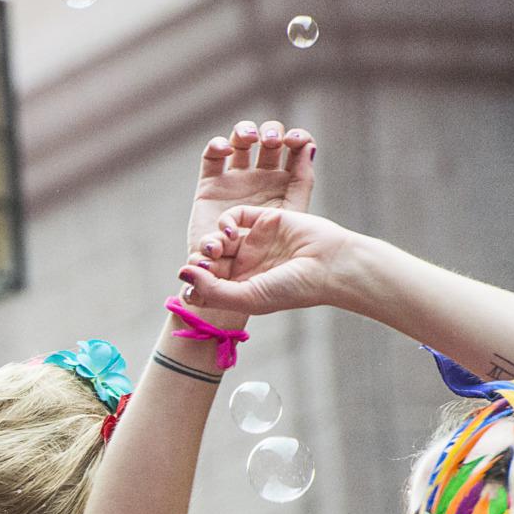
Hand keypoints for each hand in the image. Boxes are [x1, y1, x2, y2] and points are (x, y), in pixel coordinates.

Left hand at [180, 206, 362, 317]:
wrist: (330, 265)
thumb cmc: (292, 288)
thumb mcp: (247, 297)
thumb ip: (212, 290)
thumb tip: (183, 274)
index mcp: (241, 289)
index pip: (205, 287)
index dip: (193, 286)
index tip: (190, 287)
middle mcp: (246, 265)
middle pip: (209, 261)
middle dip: (200, 263)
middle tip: (203, 264)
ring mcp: (256, 242)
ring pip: (218, 239)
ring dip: (210, 243)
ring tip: (216, 249)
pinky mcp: (265, 219)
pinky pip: (235, 216)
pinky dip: (225, 222)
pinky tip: (229, 233)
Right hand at [184, 120, 314, 253]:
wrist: (235, 278)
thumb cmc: (268, 253)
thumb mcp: (292, 213)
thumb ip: (302, 180)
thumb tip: (309, 147)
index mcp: (284, 182)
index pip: (293, 148)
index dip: (295, 137)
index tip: (294, 141)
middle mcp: (260, 177)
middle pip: (267, 139)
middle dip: (270, 133)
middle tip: (272, 142)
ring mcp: (234, 180)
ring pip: (239, 141)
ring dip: (245, 131)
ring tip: (249, 139)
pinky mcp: (209, 185)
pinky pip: (211, 157)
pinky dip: (217, 145)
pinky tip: (226, 149)